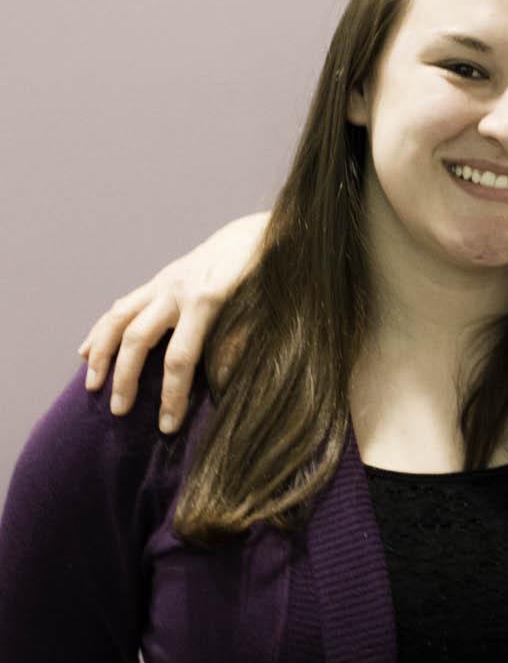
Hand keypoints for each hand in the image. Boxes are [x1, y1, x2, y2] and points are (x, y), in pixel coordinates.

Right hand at [77, 212, 269, 429]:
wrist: (254, 235)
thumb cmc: (265, 278)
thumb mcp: (264, 308)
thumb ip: (243, 341)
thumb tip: (224, 383)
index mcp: (207, 301)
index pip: (180, 358)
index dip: (172, 395)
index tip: (166, 426)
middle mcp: (177, 291)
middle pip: (138, 339)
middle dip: (126, 379)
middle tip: (119, 412)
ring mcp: (163, 283)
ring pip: (119, 318)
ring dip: (101, 353)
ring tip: (91, 385)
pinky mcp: (157, 281)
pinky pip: (121, 306)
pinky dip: (101, 329)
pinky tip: (87, 352)